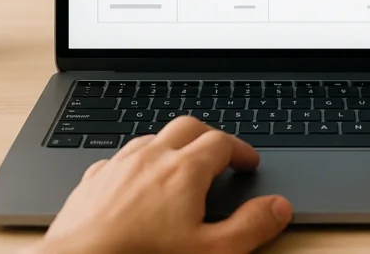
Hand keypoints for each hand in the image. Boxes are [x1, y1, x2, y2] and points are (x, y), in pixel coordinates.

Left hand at [26, 117, 291, 253]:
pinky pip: (119, 158)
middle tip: (220, 154)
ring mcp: (118, 166)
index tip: (247, 163)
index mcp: (184, 170)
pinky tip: (136, 183)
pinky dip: (136, 163)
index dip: (240, 150)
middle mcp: (150, 157)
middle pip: (187, 127)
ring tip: (181, 165)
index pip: (222, 143)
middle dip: (208, 136)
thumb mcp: (211, 253)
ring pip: (151, 137)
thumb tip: (277, 207)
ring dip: (172, 145)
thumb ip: (249, 227)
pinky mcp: (92, 181)